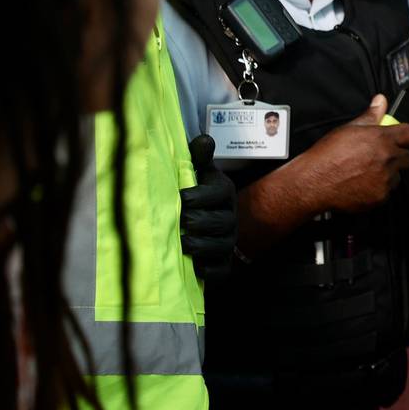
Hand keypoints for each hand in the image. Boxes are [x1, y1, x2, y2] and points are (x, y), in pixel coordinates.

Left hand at [180, 134, 237, 280]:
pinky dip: (208, 270)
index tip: (180, 198)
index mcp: (224, 192)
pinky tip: (193, 266)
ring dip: (199, 246)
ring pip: (220, 246)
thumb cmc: (195, 192)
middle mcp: (230, 217)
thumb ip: (198, 156)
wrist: (204, 220)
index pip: (218, 193)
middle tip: (178, 221)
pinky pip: (221, 270)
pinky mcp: (223, 263)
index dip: (198, 197)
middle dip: (196, 222)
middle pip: (219, 221)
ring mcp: (228, 241)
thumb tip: (203, 139)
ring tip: (182, 243)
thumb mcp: (198, 172)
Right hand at [301, 94, 408, 212]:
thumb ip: (370, 115)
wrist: (315, 181)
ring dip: (389, 174)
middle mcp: (387, 158)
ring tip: (368, 172)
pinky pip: (388, 191)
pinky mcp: (381, 196)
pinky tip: (364, 184)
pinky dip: (379, 189)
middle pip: (407, 156)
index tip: (399, 139)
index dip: (404, 136)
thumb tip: (380, 101)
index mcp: (382, 138)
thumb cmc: (328, 155)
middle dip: (397, 156)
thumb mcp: (349, 129)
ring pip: (397, 175)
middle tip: (381, 157)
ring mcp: (385, 179)